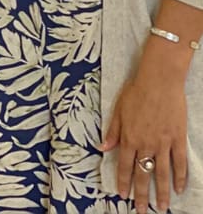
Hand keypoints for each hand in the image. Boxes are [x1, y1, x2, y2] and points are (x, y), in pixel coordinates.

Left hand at [100, 59, 187, 212]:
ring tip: (162, 208)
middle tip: (142, 211)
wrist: (159, 81)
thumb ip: (112, 131)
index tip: (122, 195)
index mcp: (128, 137)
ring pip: (162, 174)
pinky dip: (180, 177)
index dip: (123, 182)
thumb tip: (102, 147)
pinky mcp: (177, 140)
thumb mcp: (118, 110)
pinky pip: (179, 163)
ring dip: (161, 193)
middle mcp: (145, 144)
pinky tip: (178, 189)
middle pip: (143, 174)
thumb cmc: (136, 92)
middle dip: (142, 195)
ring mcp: (163, 143)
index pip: (124, 165)